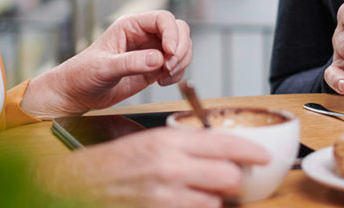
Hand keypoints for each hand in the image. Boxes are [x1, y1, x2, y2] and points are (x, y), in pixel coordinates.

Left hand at [21, 10, 191, 117]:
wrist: (76, 93)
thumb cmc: (82, 74)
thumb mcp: (104, 68)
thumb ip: (131, 62)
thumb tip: (158, 59)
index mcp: (130, 25)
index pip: (163, 19)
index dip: (172, 33)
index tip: (171, 53)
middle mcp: (143, 35)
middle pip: (178, 29)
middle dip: (181, 48)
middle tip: (170, 67)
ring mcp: (150, 51)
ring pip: (181, 47)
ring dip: (181, 62)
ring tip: (165, 76)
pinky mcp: (153, 68)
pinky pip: (176, 65)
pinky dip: (177, 74)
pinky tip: (163, 82)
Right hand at [42, 127, 268, 207]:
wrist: (79, 187)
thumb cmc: (113, 164)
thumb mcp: (149, 142)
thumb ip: (183, 145)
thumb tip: (219, 150)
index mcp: (168, 141)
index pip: (223, 144)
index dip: (251, 151)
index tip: (264, 156)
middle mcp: (170, 168)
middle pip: (228, 175)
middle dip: (232, 179)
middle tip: (227, 178)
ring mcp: (166, 196)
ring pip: (215, 202)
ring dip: (213, 199)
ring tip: (197, 193)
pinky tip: (184, 203)